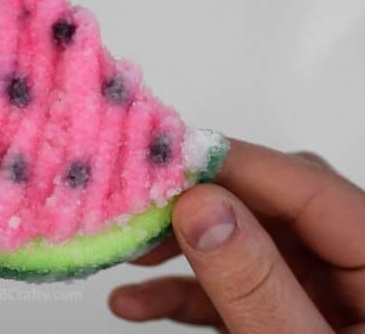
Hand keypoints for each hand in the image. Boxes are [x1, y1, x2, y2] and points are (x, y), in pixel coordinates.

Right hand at [109, 139, 364, 332]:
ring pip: (240, 243)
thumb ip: (255, 283)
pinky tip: (137, 299)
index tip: (165, 156)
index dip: (231, 163)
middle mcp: (349, 264)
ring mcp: (315, 289)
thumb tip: (200, 208)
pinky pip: (232, 287)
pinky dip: (184, 291)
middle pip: (266, 205)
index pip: (304, 184)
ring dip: (179, 248)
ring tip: (127, 252)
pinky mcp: (283, 313)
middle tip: (139, 203)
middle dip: (194, 204)